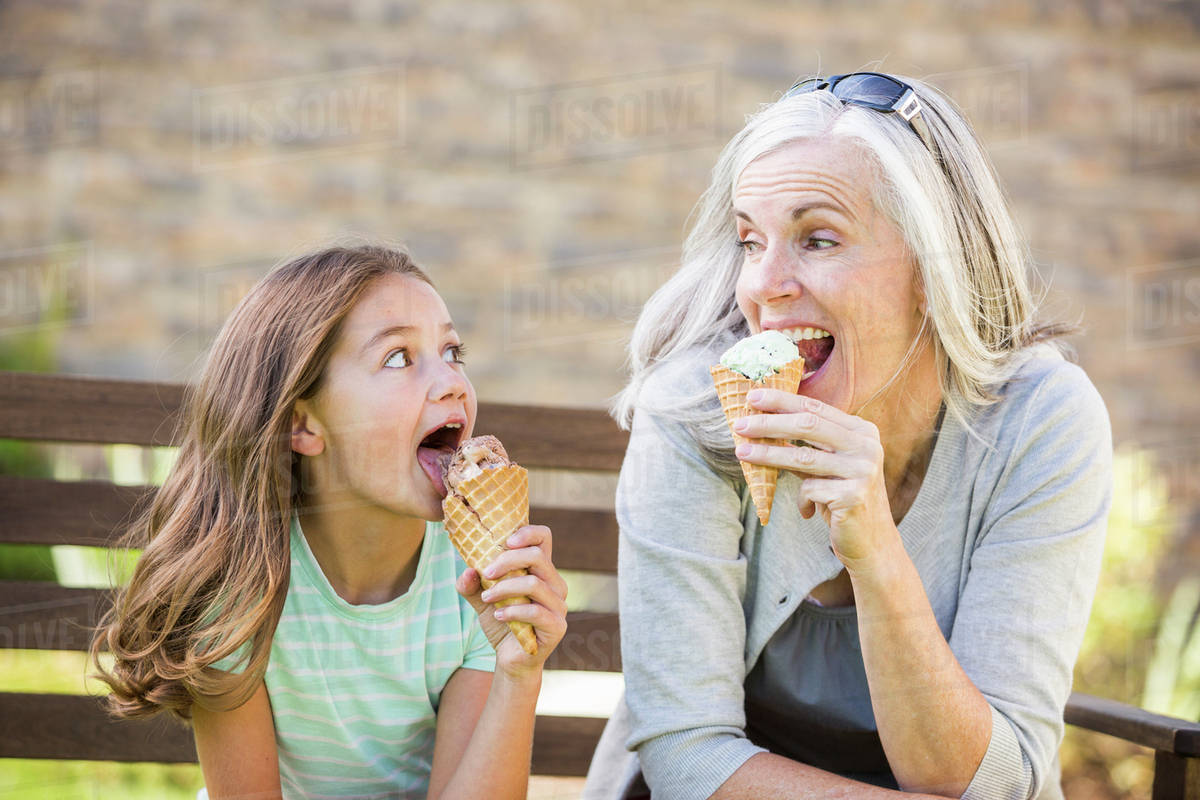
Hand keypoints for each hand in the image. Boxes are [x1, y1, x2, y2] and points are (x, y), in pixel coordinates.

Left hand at [455, 524, 567, 678]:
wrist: (511, 660)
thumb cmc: (502, 623)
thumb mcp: (482, 599)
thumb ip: (472, 584)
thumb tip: (467, 570)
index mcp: (541, 571)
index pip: (544, 538)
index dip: (528, 532)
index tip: (505, 541)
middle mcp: (555, 584)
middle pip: (537, 556)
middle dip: (507, 560)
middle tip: (486, 572)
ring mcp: (559, 605)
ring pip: (534, 583)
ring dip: (504, 588)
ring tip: (486, 598)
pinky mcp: (557, 626)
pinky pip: (535, 611)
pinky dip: (512, 611)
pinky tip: (498, 615)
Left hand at [732, 390, 896, 571]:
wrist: (872, 542)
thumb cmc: (842, 499)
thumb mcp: (828, 467)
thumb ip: (806, 446)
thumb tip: (762, 424)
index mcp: (862, 431)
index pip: (815, 408)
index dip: (782, 401)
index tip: (752, 396)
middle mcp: (866, 446)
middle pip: (808, 425)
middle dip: (769, 423)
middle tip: (740, 424)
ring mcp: (863, 470)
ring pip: (803, 456)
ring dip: (767, 454)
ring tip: (741, 452)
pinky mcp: (854, 496)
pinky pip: (810, 489)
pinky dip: (801, 500)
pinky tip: (807, 511)